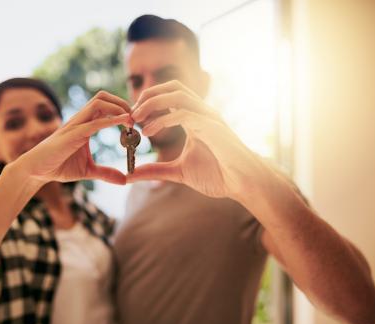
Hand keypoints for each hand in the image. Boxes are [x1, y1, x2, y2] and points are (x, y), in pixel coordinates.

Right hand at [15, 91, 133, 184]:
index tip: (135, 122)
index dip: (122, 108)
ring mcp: (76, 125)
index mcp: (85, 124)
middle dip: (122, 102)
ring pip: (98, 103)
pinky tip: (124, 123)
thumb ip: (106, 173)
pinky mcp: (72, 135)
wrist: (37, 171)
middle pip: (103, 97)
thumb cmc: (59, 166)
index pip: (105, 105)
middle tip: (136, 118)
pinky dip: (110, 121)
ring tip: (131, 121)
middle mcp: (81, 120)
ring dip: (118, 108)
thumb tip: (124, 180)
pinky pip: (93, 122)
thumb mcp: (88, 171)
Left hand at [128, 80, 269, 201]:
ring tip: (135, 118)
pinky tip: (149, 131)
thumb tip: (131, 174)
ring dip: (152, 102)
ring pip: (178, 94)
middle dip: (148, 95)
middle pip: (172, 86)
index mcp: (195, 118)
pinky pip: (184, 113)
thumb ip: (156, 170)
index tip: (132, 117)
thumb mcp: (178, 172)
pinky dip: (163, 119)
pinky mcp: (213, 127)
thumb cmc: (218, 175)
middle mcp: (202, 112)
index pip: (170, 95)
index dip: (148, 100)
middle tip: (131, 113)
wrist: (243, 184)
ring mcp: (209, 117)